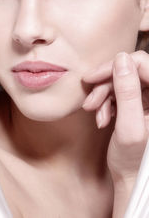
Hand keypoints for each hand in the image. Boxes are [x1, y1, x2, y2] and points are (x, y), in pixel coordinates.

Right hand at [82, 51, 148, 182]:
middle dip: (105, 85)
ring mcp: (146, 98)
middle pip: (127, 71)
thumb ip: (127, 92)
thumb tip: (121, 59)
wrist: (129, 176)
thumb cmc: (133, 159)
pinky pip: (116, 92)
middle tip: (91, 101)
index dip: (114, 67)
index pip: (141, 63)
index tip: (93, 77)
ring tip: (96, 114)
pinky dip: (105, 103)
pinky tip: (102, 117)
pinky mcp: (135, 102)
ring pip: (119, 81)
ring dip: (102, 96)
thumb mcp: (129, 126)